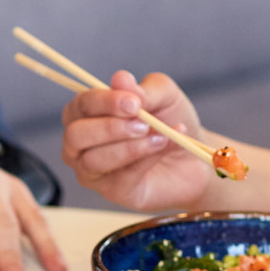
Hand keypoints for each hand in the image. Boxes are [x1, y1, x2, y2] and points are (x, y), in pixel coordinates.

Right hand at [61, 70, 213, 210]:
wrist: (194, 155)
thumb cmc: (170, 120)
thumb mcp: (162, 96)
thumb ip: (140, 90)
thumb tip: (120, 78)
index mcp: (85, 114)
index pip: (80, 106)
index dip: (104, 102)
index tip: (134, 103)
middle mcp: (80, 145)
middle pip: (75, 136)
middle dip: (109, 128)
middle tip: (143, 124)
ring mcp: (93, 172)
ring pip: (93, 160)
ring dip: (129, 147)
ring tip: (159, 136)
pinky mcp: (114, 192)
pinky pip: (121, 177)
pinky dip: (145, 158)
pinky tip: (164, 145)